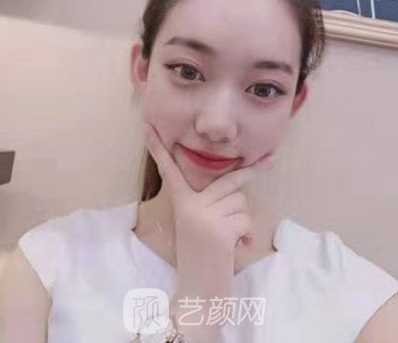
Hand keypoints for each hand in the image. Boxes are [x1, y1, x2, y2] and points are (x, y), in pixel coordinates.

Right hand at [143, 123, 274, 316]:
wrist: (199, 291)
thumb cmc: (201, 255)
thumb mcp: (199, 224)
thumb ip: (211, 202)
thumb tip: (240, 187)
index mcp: (181, 203)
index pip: (169, 171)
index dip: (158, 149)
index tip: (147, 127)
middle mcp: (189, 206)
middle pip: (229, 181)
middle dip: (252, 172)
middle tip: (271, 159)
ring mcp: (203, 217)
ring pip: (241, 202)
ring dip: (242, 219)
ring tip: (229, 237)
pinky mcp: (219, 230)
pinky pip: (246, 220)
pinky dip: (246, 234)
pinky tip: (234, 248)